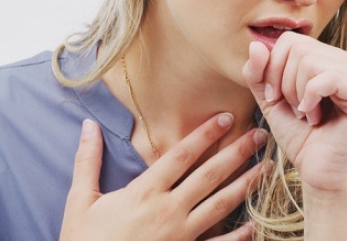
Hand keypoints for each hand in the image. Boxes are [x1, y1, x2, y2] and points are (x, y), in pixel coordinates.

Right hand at [59, 114, 266, 240]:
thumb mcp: (81, 201)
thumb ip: (88, 161)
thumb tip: (87, 126)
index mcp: (144, 192)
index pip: (180, 156)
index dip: (204, 134)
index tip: (225, 117)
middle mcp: (167, 211)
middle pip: (209, 176)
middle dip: (235, 153)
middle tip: (258, 135)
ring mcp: (180, 236)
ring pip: (219, 206)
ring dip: (245, 186)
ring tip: (265, 169)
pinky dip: (237, 236)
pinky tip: (255, 225)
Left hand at [242, 32, 346, 193]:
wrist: (319, 173)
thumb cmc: (300, 136)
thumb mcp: (271, 99)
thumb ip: (259, 72)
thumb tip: (256, 44)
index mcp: (334, 57)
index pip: (291, 40)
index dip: (273, 67)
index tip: (275, 97)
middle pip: (298, 48)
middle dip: (283, 82)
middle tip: (294, 109)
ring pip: (310, 62)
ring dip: (297, 95)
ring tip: (307, 115)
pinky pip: (327, 78)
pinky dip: (310, 99)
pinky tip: (315, 117)